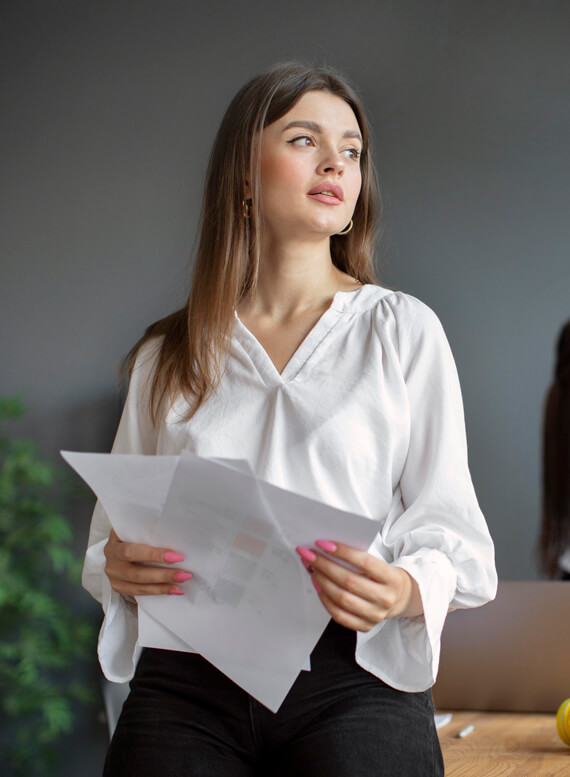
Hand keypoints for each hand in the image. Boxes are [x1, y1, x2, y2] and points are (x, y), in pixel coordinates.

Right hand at [104, 529, 191, 596]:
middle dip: (162, 574)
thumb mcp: (135, 529)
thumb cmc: (133, 534)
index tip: (175, 557)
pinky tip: (174, 590)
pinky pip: (139, 592)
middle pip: (136, 572)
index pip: (132, 550)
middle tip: (184, 573)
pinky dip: (158, 591)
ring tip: (181, 581)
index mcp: (115, 540)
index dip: (153, 555)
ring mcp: (113, 574)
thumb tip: (175, 536)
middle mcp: (111, 558)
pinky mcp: (118, 586)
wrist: (118, 547)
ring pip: (139, 584)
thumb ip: (148, 532)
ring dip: (163, 585)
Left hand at [296, 540, 422, 631]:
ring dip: (321, 581)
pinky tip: (318, 586)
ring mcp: (375, 615)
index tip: (322, 543)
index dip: (342, 551)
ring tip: (311, 569)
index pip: (364, 562)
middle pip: (348, 581)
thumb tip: (327, 548)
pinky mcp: (365, 626)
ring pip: (341, 598)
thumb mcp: (381, 563)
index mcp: (392, 578)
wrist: (401, 597)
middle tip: (309, 555)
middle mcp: (385, 598)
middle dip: (324, 565)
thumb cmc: (385, 576)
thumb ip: (359, 557)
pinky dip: (325, 600)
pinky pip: (339, 615)